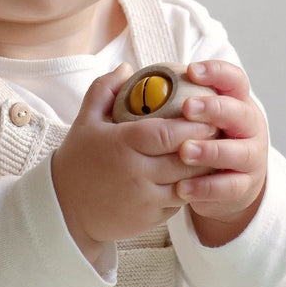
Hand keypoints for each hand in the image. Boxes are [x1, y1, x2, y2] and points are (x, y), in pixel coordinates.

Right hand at [51, 64, 215, 263]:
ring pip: (188, 182)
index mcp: (122, 144)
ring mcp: (144, 198)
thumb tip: (127, 67)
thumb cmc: (78, 160)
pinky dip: (191, 188)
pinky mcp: (150, 218)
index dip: (191, 125)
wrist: (65, 209)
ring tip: (216, 151)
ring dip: (204, 168)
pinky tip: (199, 175)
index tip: (206, 114)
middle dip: (206, 144)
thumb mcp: (86, 121)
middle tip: (220, 129)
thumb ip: (104, 89)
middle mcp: (135, 173)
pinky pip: (180, 202)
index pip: (166, 133)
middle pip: (183, 157)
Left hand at [175, 60, 267, 246]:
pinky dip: (206, 187)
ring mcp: (250, 156)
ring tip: (184, 151)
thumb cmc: (198, 137)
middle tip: (187, 108)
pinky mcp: (244, 185)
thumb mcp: (189, 114)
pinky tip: (182, 188)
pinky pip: (228, 187)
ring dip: (210, 151)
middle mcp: (248, 125)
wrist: (226, 182)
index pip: (233, 79)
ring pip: (237, 152)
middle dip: (214, 109)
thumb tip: (124, 71)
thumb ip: (163, 94)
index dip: (216, 72)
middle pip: (239, 112)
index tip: (190, 70)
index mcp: (235, 100)